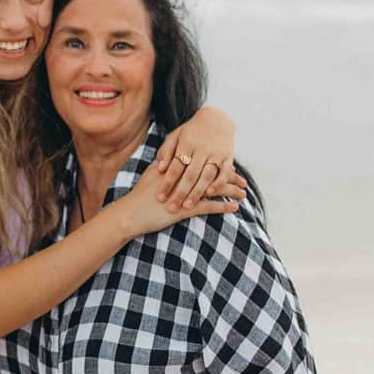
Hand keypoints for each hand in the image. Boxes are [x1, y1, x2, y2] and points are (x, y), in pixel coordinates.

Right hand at [120, 162, 240, 236]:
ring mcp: (184, 193)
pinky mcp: (184, 209)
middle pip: (211, 174)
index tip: (230, 166)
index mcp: (176, 168)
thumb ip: (162, 167)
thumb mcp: (151, 176)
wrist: (130, 213)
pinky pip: (208, 206)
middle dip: (229, 178)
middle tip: (243, 181)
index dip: (217, 165)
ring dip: (230, 191)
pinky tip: (234, 208)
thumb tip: (169, 160)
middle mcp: (182, 178)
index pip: (202, 163)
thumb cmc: (139, 197)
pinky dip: (223, 207)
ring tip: (243, 194)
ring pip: (213, 189)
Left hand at [155, 106, 247, 211]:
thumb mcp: (176, 136)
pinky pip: (224, 173)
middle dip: (180, 192)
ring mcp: (216, 153)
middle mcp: (202, 149)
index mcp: (187, 144)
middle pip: (190, 174)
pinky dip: (218, 184)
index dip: (167, 182)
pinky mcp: (228, 157)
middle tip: (171, 207)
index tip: (160, 196)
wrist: (217, 119)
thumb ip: (167, 150)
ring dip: (196, 193)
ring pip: (206, 176)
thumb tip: (160, 167)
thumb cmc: (191, 131)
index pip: (175, 166)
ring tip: (187, 206)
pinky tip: (210, 194)